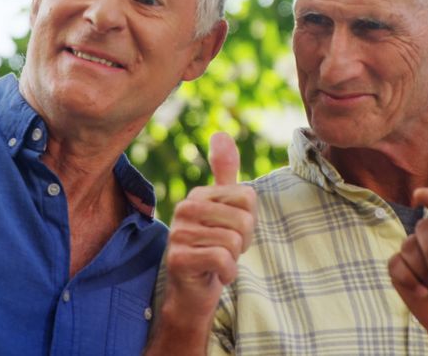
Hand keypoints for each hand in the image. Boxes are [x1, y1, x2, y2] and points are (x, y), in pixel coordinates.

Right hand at [149, 132, 256, 353]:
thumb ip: (225, 173)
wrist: (192, 292)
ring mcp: (178, 234)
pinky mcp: (178, 259)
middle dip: (243, 242)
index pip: (248, 198)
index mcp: (198, 195)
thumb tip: (220, 134)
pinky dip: (226, 273)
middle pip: (244, 220)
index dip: (250, 221)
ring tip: (217, 262)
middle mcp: (184, 209)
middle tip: (226, 251)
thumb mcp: (223, 209)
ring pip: (234, 241)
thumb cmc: (212, 249)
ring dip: (233, 259)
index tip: (232, 233)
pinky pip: (222, 259)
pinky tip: (213, 275)